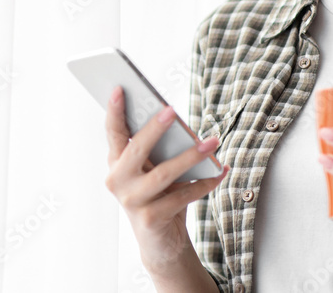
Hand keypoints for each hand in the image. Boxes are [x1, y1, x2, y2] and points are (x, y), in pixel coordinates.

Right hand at [104, 86, 228, 274]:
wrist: (160, 243)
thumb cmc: (158, 196)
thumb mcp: (153, 170)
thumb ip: (158, 150)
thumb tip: (178, 125)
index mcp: (116, 164)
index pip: (113, 133)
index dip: (115, 111)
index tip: (121, 89)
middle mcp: (118, 182)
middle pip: (136, 150)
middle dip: (154, 128)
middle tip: (171, 110)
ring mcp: (132, 202)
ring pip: (163, 174)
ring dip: (190, 156)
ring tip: (212, 142)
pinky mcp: (151, 219)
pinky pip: (183, 196)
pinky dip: (205, 182)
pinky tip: (220, 171)